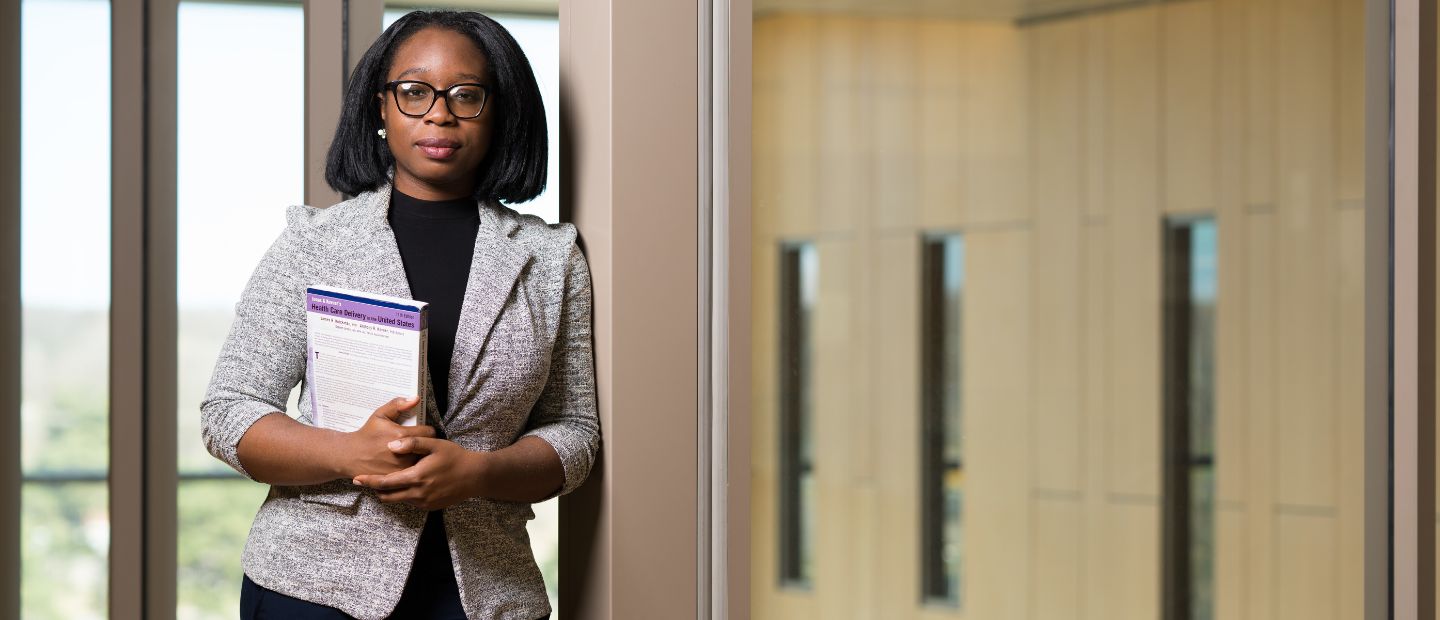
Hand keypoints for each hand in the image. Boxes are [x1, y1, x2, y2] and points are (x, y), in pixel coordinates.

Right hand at [335, 396, 435, 478]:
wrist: (350, 455)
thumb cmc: (367, 434)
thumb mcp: (380, 415)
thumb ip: (398, 405)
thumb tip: (416, 398)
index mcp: (402, 435)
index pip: (429, 432)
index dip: (427, 431)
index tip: (422, 432)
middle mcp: (404, 452)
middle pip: (428, 448)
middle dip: (426, 445)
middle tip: (419, 444)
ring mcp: (401, 468)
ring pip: (423, 462)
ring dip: (420, 458)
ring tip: (413, 454)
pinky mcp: (398, 479)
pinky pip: (414, 474)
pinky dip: (413, 470)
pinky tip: (406, 464)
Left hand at [350, 437, 484, 510]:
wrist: (475, 476)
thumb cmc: (455, 457)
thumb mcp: (435, 444)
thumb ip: (412, 443)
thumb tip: (391, 445)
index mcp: (416, 477)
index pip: (385, 482)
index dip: (369, 481)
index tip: (357, 478)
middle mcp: (418, 493)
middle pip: (387, 496)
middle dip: (375, 489)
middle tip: (366, 481)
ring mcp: (424, 502)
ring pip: (399, 500)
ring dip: (389, 493)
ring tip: (384, 482)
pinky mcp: (430, 507)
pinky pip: (411, 502)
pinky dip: (404, 495)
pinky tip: (406, 485)